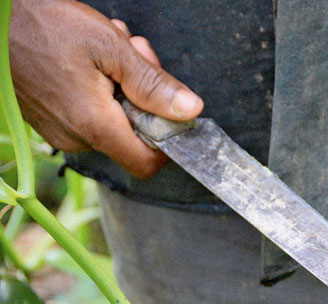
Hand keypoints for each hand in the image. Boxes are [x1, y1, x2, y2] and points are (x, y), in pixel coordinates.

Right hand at [10, 0, 202, 177]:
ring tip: (111, 48)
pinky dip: (102, 87)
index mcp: (93, 125)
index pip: (146, 163)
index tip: (172, 110)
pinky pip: (91, 113)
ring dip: (124, 85)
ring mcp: (60, 131)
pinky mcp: (50, 120)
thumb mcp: (110, 46)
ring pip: (114, 120)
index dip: (168, 142)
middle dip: (145, 95)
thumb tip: (190, 111)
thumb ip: (153, 84)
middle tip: (136, 53)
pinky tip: (92, 59)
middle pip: (133, 135)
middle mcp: (76, 138)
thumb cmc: (43, 24)